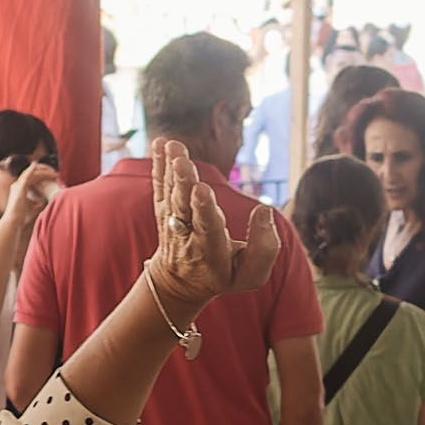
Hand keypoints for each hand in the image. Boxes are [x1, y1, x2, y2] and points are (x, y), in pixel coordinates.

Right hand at [0, 158, 62, 233]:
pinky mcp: (20, 187)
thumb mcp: (33, 208)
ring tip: (54, 173)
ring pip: (32, 174)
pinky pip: (29, 176)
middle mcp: (17, 186)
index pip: (31, 179)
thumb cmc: (21, 218)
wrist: (13, 221)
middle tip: (54, 173)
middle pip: (31, 174)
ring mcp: (17, 185)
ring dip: (44, 173)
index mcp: (19, 190)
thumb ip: (38, 203)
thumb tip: (45, 201)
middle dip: (43, 172)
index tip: (51, 177)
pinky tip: (45, 170)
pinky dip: (36, 172)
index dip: (41, 177)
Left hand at [143, 138, 280, 316]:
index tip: (202, 188)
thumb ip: (265, 248)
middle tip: (182, 162)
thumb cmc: (223, 274)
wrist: (178, 282)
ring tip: (172, 145)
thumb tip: (264, 210)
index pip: (207, 228)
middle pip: (184, 207)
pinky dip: (159, 164)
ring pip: (170, 193)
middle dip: (183, 183)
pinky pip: (160, 186)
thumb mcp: (250, 275)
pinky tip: (160, 143)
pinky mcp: (163, 209)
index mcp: (210, 252)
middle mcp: (186, 236)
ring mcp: (171, 222)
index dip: (204, 208)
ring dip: (171, 167)